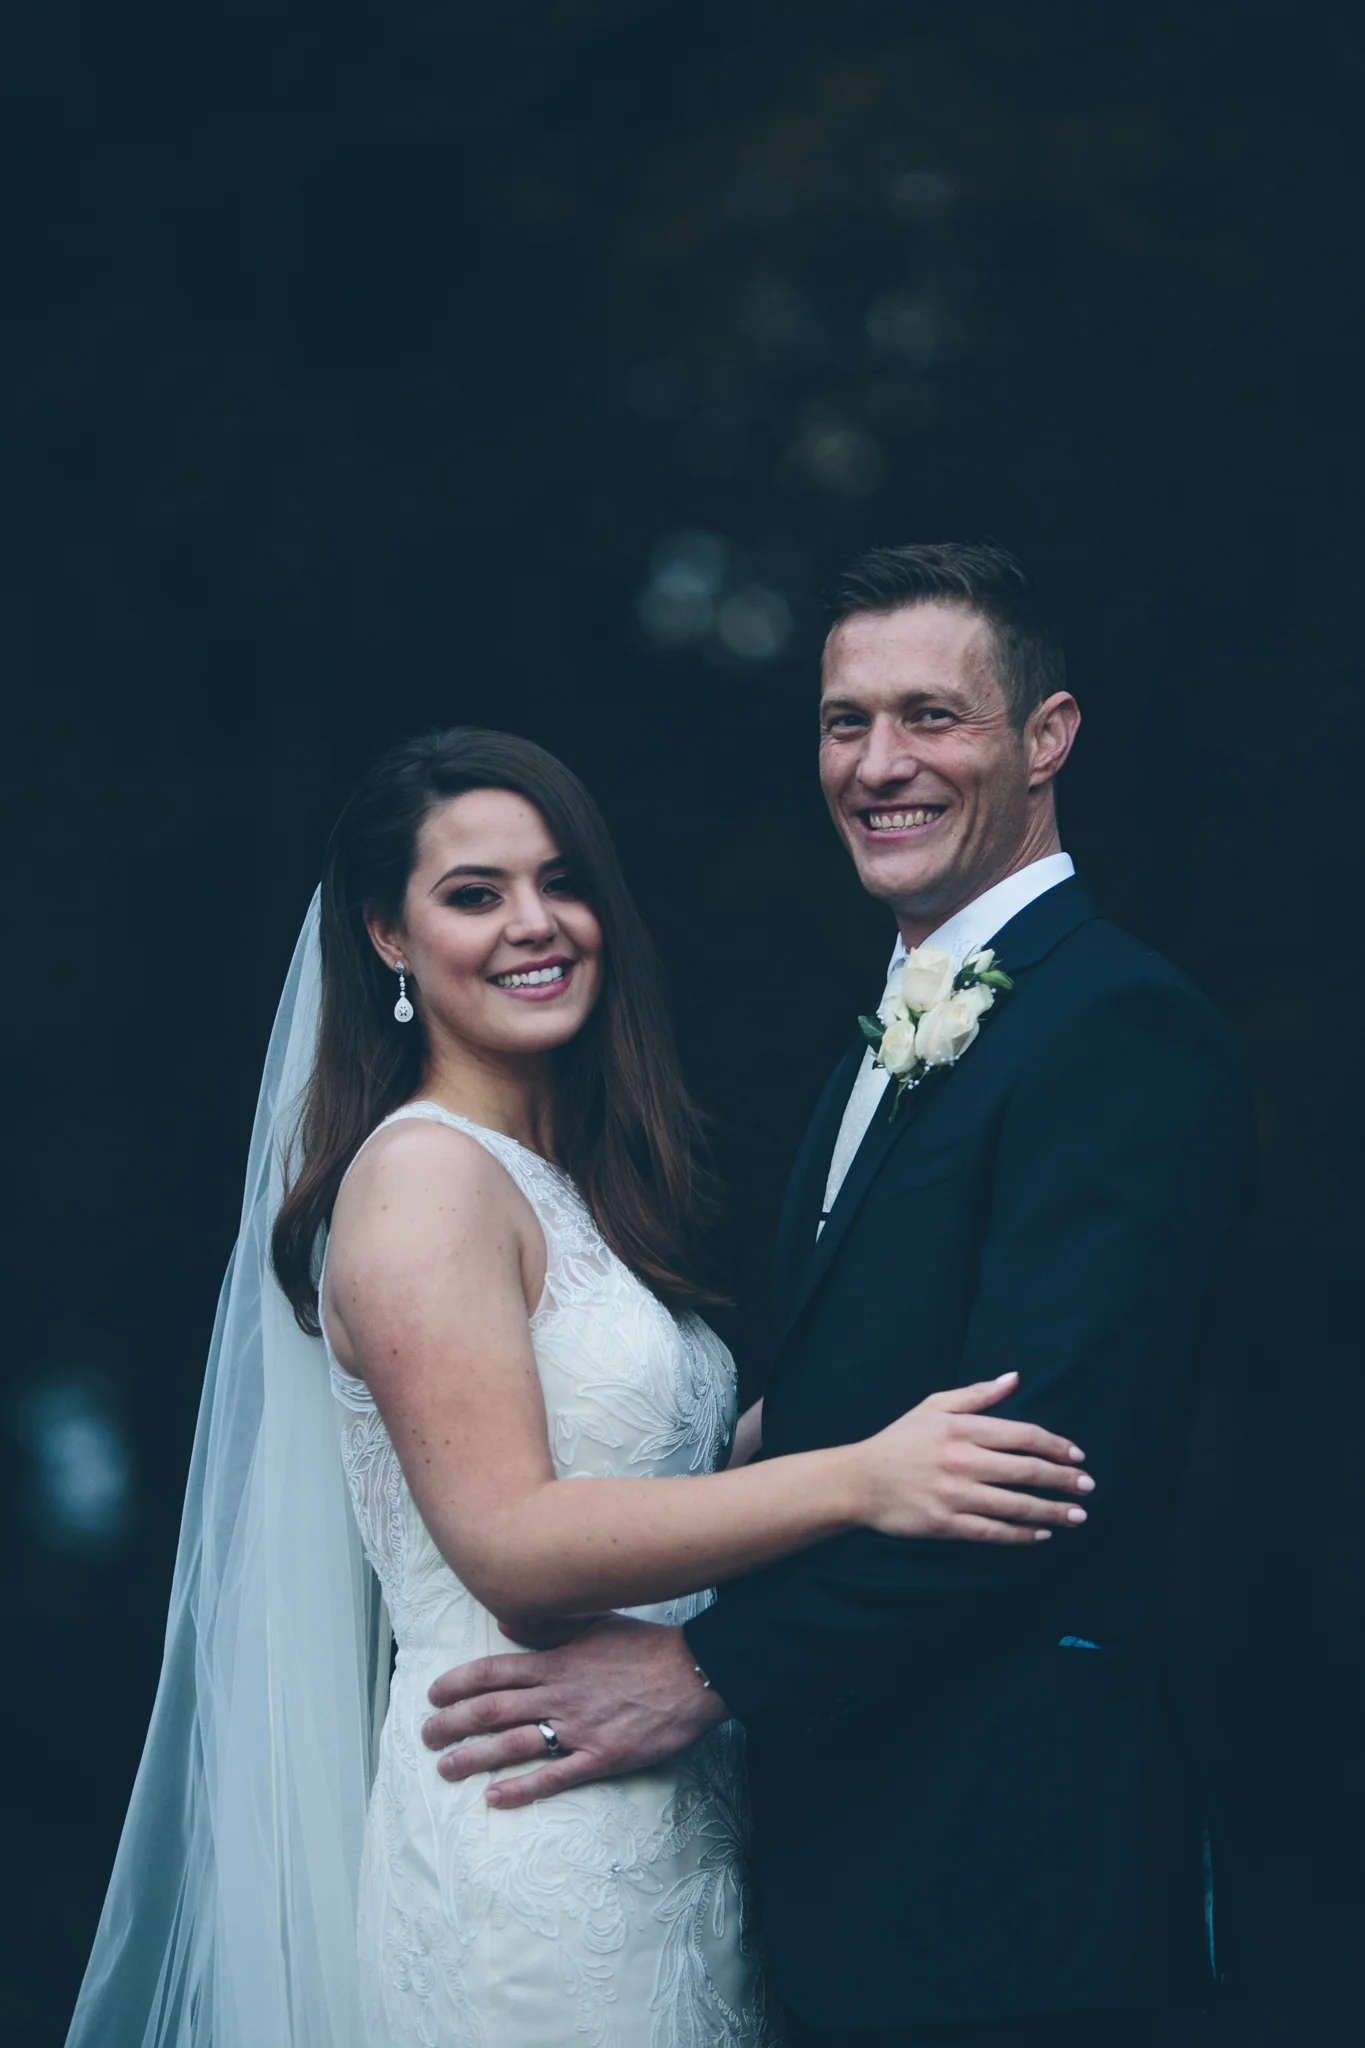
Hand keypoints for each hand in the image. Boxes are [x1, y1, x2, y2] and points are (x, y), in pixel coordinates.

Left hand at [422, 1613, 726, 1807]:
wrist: (695, 1673)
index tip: (432, 1694)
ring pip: (515, 1744)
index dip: (459, 1683)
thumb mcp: (595, 1625)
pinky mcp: (602, 1757)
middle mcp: (560, 1694)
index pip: (495, 1671)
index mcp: (557, 1661)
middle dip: (454, 1723)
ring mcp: (580, 1728)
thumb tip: (506, 1624)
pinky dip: (522, 1788)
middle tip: (425, 1736)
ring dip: (475, 1757)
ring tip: (445, 1769)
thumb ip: (548, 1628)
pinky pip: (555, 1776)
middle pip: (493, 1709)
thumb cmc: (646, 1647)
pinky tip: (495, 1798)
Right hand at [858, 1369, 1094, 1541]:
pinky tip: (1041, 1534)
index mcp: (961, 1428)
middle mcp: (960, 1460)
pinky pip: (992, 1532)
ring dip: (1051, 1511)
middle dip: (1063, 1480)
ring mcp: (953, 1494)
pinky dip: (1021, 1534)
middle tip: (1088, 1487)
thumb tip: (1015, 1378)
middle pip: (1025, 1470)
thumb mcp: (934, 1407)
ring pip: (1014, 1504)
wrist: (858, 1481)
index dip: (1055, 1445)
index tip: (1077, 1456)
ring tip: (1077, 1515)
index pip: (1022, 1435)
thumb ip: (977, 1394)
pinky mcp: (945, 1523)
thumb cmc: (899, 1442)